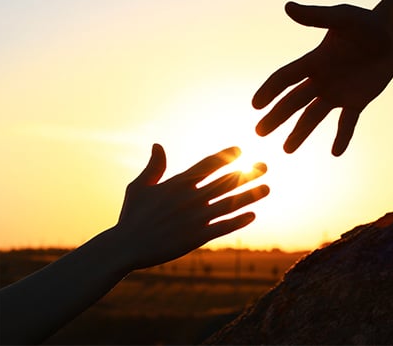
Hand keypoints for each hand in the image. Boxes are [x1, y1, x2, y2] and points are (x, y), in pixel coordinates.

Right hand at [114, 144, 268, 269]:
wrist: (125, 247)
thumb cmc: (131, 216)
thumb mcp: (139, 187)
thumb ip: (154, 167)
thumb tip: (158, 145)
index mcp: (178, 183)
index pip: (208, 164)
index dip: (226, 156)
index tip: (240, 150)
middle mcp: (190, 198)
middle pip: (226, 181)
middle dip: (247, 172)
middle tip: (265, 165)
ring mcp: (195, 217)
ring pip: (229, 203)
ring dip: (250, 195)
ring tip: (267, 188)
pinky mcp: (197, 237)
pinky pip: (223, 226)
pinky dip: (238, 220)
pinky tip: (252, 215)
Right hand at [253, 2, 392, 155]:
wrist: (392, 34)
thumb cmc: (367, 23)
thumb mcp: (343, 18)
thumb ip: (317, 16)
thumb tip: (288, 7)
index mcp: (314, 61)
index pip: (286, 78)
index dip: (270, 90)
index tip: (256, 105)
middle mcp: (321, 80)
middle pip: (293, 102)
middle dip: (276, 117)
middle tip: (260, 132)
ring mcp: (338, 93)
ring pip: (314, 116)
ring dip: (300, 133)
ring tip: (287, 150)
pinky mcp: (357, 101)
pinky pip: (347, 123)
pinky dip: (343, 137)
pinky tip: (335, 153)